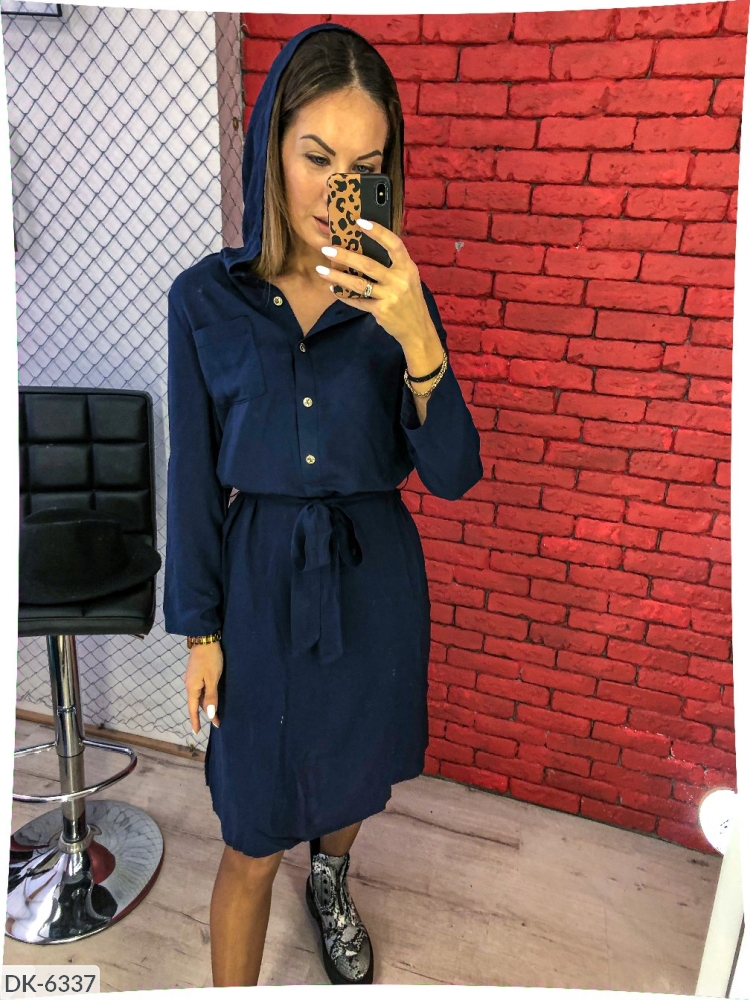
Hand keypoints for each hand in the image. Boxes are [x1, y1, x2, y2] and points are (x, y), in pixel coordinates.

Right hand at [185, 642, 222, 734]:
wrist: (204, 639)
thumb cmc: (210, 659)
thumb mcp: (212, 679)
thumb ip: (211, 697)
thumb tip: (208, 714)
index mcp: (192, 688)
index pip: (192, 709)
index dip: (195, 721)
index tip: (197, 733)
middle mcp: (189, 685)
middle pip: (196, 703)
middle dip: (205, 713)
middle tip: (217, 722)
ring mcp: (192, 678)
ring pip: (198, 696)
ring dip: (206, 704)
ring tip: (216, 712)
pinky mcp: (196, 673)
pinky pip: (200, 689)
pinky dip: (205, 696)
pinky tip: (211, 697)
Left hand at [315, 218, 435, 350]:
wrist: (417, 329)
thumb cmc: (409, 301)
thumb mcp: (408, 279)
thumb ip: (393, 266)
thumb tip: (364, 251)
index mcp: (407, 268)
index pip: (394, 244)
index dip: (378, 232)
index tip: (360, 222)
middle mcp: (399, 280)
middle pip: (368, 264)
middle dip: (345, 256)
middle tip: (327, 249)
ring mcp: (390, 296)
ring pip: (358, 284)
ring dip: (337, 277)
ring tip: (321, 270)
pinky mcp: (381, 310)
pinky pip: (358, 301)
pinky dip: (344, 295)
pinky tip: (333, 290)